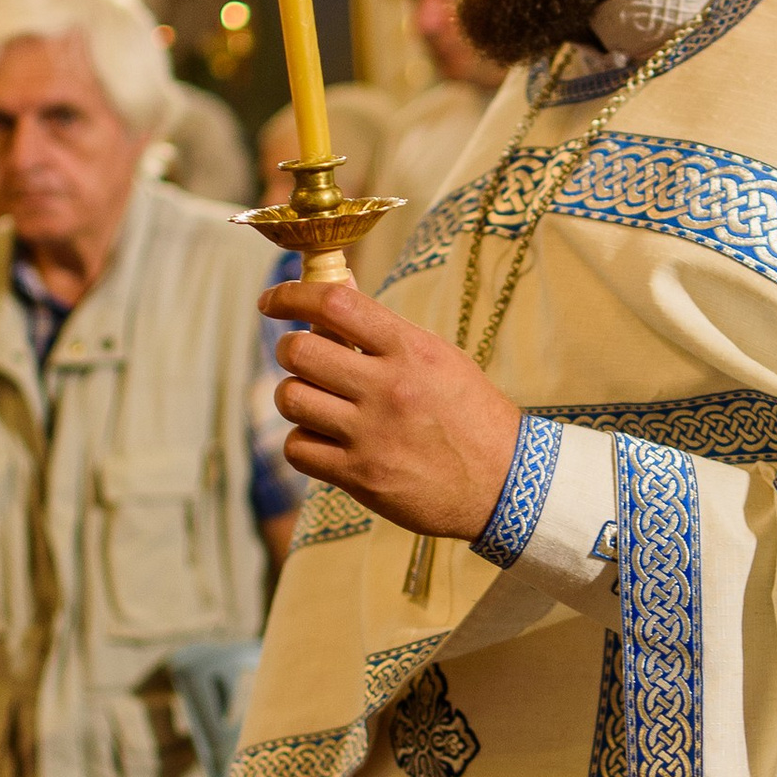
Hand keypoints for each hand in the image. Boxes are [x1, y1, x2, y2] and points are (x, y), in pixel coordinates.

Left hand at [263, 277, 521, 541]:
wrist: (505, 483)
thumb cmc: (471, 415)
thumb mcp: (439, 359)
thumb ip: (385, 332)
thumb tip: (335, 293)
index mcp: (411, 350)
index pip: (335, 303)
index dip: (291, 295)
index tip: (271, 301)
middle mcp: (388, 388)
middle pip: (300, 351)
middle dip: (289, 350)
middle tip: (302, 358)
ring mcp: (372, 434)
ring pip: (291, 398)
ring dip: (295, 396)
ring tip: (318, 401)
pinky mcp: (361, 476)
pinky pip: (298, 448)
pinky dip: (303, 441)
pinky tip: (324, 439)